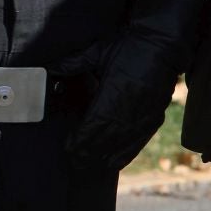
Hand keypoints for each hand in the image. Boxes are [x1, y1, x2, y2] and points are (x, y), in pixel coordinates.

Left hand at [59, 0, 207, 172]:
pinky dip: (127, 152)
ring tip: (89, 167)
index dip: (83, 136)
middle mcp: (133, 104)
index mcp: (117, 88)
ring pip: (124, 141)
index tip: (69, 146)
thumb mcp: (98, 51)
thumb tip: (47, 69)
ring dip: (106, 156)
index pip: (97, 120)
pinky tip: (115, 162)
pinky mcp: (156, 115)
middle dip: (90, 151)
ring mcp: (147, 112)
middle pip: (109, 135)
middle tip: (73, 161)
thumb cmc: (127, 45)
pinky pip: (140, 139)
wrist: (163, 43)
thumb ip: (72, 64)